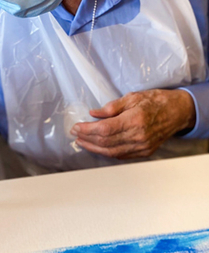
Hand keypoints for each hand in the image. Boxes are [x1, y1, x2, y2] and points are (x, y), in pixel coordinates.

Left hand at [71, 89, 196, 159]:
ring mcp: (142, 146)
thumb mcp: (132, 97)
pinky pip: (121, 155)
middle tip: (76, 134)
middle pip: (105, 142)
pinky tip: (98, 146)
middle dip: (87, 139)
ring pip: (111, 152)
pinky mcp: (145, 152)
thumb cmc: (155, 101)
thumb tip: (93, 114)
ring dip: (94, 148)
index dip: (86, 130)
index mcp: (135, 120)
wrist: (178, 112)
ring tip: (82, 141)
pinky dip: (107, 152)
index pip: (104, 129)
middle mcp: (139, 136)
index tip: (75, 127)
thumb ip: (111, 107)